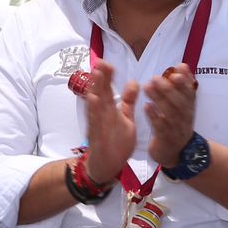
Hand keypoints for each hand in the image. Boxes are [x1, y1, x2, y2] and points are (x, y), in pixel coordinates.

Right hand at [83, 61, 138, 182]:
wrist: (108, 165)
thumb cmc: (116, 141)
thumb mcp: (126, 118)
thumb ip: (129, 101)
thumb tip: (134, 82)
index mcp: (110, 110)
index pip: (108, 90)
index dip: (108, 77)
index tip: (108, 62)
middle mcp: (102, 114)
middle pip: (101, 93)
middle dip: (100, 78)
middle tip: (100, 62)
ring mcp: (99, 124)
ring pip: (96, 105)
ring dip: (96, 89)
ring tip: (96, 75)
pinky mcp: (98, 135)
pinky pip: (96, 121)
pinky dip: (94, 111)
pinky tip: (93, 99)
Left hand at [145, 64, 199, 167]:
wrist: (177, 152)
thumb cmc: (176, 124)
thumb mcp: (182, 105)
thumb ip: (181, 87)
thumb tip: (181, 66)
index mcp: (189, 107)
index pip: (190, 91)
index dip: (186, 79)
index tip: (178, 68)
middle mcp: (185, 117)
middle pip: (181, 101)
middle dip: (170, 88)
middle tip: (156, 77)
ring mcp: (176, 128)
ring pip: (170, 113)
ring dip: (159, 99)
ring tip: (148, 87)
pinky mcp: (166, 139)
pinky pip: (161, 127)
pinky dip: (154, 116)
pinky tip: (147, 107)